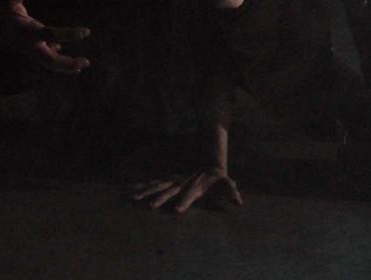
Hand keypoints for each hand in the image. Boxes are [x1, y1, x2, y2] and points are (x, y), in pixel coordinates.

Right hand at [0, 0, 90, 73]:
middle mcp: (26, 43)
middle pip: (49, 61)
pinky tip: (60, 50)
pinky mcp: (23, 45)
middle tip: (86, 62)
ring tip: (81, 65)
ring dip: (63, 65)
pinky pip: (41, 55)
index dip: (70, 34)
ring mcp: (24, 47)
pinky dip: (53, 56)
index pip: (51, 35)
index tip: (86, 32)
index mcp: (25, 31)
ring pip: (46, 62)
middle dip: (67, 65)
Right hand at [129, 168, 244, 213]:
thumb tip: (239, 201)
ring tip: (132, 197)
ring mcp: (173, 180)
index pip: (188, 195)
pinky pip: (154, 184)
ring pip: (157, 186)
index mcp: (194, 186)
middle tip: (149, 207)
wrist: (208, 158)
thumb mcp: (226, 183)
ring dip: (145, 192)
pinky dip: (142, 187)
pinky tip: (131, 190)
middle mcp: (181, 183)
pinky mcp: (169, 180)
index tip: (177, 212)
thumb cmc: (218, 176)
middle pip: (168, 191)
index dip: (184, 203)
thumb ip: (232, 191)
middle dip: (158, 199)